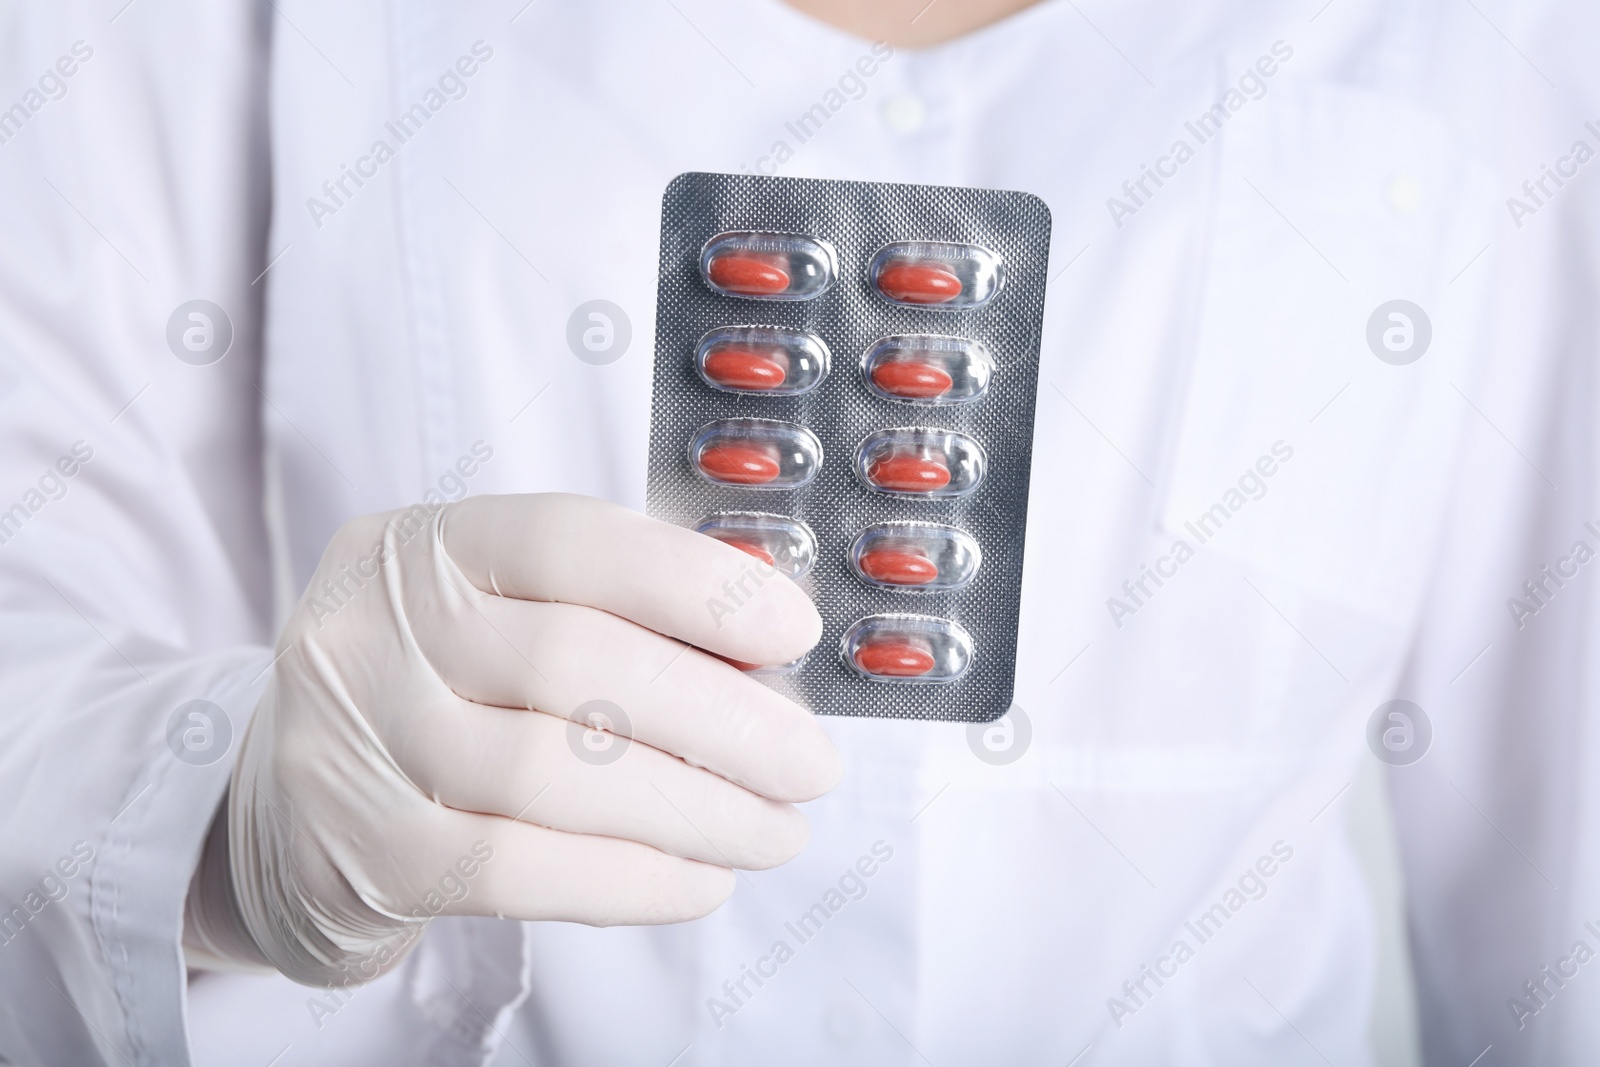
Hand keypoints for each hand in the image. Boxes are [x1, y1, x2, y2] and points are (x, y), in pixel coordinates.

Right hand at [200, 494, 837, 984]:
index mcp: (421, 547)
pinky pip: (522, 870)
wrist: (284, 812)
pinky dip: (633, 880)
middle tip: (809, 763)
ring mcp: (354, 744)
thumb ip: (609, 616)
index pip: (570, 540)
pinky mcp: (365, 854)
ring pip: (559, 775)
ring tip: (775, 831)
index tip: (793, 630)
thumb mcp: (494, 620)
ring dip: (698, 810)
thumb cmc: (434, 700)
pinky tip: (700, 881)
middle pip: (579, 665)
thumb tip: (764, 652)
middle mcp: (372, 631)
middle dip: (725, 719)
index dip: (695, 581)